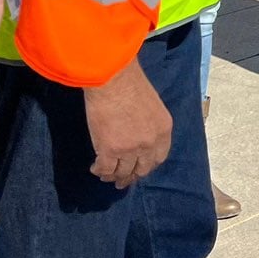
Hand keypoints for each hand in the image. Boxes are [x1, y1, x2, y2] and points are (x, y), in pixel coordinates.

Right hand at [82, 58, 171, 186]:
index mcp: (163, 130)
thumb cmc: (130, 82)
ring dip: (114, 176)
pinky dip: (99, 171)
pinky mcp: (110, 151)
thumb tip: (137, 133)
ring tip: (107, 176)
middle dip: (132, 175)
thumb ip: (148, 123)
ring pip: (122, 172)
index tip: (139, 167)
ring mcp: (130, 149)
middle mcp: (150, 143)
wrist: (113, 78)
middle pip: (142, 169)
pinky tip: (95, 168)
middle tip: (123, 179)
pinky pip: (105, 169)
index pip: (158, 157)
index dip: (147, 165)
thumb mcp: (151, 104)